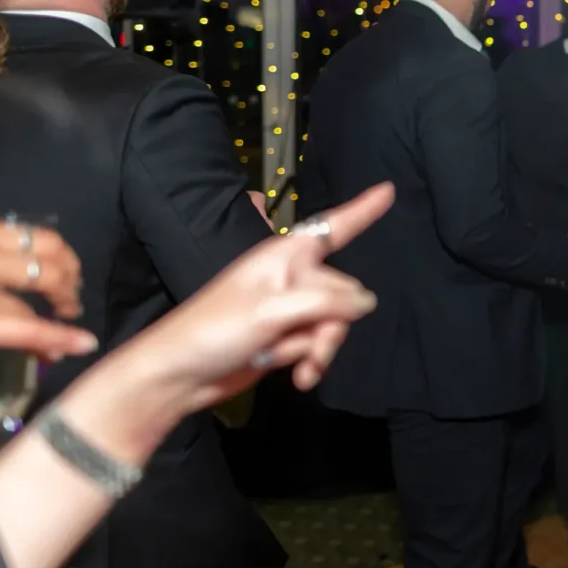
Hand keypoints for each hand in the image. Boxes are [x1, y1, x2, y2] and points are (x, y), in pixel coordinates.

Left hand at [0, 216, 93, 359]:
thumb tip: (46, 352)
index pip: (30, 328)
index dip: (62, 338)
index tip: (87, 343)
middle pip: (49, 278)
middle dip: (68, 295)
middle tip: (68, 307)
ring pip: (47, 245)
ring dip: (66, 264)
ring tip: (65, 277)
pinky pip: (25, 229)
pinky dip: (42, 245)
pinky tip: (39, 256)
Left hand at [126, 183, 391, 415]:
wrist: (178, 377)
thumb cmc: (215, 329)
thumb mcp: (273, 310)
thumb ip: (326, 301)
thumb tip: (366, 302)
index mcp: (285, 256)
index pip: (333, 226)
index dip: (362, 210)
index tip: (389, 189)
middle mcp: (292, 278)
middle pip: (343, 292)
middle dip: (333, 324)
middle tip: (311, 348)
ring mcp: (290, 309)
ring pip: (335, 322)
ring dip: (322, 348)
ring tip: (303, 369)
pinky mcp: (286, 338)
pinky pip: (319, 344)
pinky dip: (313, 361)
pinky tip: (301, 378)